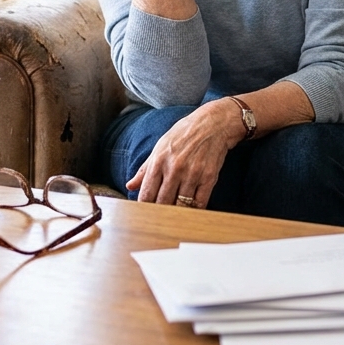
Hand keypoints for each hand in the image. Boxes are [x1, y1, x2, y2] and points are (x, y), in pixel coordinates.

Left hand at [127, 99, 242, 208]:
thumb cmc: (184, 134)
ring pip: (181, 205)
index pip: (146, 193)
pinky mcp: (209, 178)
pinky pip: (200, 203)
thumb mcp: (160, 146)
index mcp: (158, 161)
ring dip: (177, 213)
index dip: (143, 207)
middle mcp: (174, 169)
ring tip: (174, 217)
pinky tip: (190, 210)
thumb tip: (130, 185)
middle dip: (159, 213)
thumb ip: (144, 168)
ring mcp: (192, 174)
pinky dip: (194, 210)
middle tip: (157, 220)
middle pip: (162, 203)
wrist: (213, 124)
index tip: (144, 215)